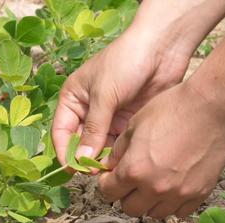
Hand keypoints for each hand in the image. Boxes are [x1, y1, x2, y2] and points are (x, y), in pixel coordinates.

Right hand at [51, 27, 190, 164]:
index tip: (73, 169)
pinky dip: (118, 154)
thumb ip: (93, 128)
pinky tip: (123, 162)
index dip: (65, 151)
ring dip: (102, 158)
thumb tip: (81, 159)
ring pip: (99, 146)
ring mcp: (109, 116)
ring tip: (110, 170)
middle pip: (80, 142)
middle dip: (85, 157)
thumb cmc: (126, 62)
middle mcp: (88, 109)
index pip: (61, 131)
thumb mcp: (105, 95)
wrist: (163, 47)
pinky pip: (118, 143)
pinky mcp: (127, 121)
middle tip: (94, 173)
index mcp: (73, 98)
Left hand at [98, 83, 224, 218]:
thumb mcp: (135, 124)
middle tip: (132, 179)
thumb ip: (118, 151)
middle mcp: (155, 188)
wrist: (212, 106)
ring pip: (154, 214)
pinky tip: (173, 185)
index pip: (108, 192)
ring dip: (149, 201)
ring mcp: (179, 194)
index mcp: (134, 170)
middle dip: (126, 195)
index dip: (106, 183)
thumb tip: (109, 166)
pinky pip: (180, 211)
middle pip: (130, 208)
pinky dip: (172, 202)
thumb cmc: (171, 109)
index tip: (111, 176)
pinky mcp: (200, 193)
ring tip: (153, 182)